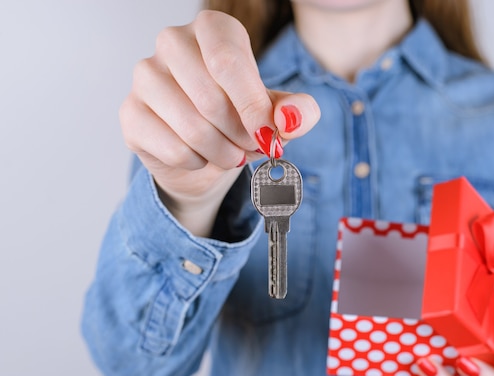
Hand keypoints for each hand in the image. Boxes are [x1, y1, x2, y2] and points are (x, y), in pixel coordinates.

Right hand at [119, 10, 319, 234]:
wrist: (203, 152)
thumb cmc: (240, 119)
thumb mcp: (276, 113)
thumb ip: (296, 111)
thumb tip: (292, 118)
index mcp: (212, 29)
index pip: (228, 62)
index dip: (252, 107)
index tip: (268, 135)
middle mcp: (172, 42)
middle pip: (210, 99)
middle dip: (240, 134)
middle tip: (252, 146)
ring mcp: (145, 76)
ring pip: (191, 127)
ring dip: (222, 153)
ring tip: (232, 154)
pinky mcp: (130, 113)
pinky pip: (173, 148)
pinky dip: (198, 162)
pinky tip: (202, 156)